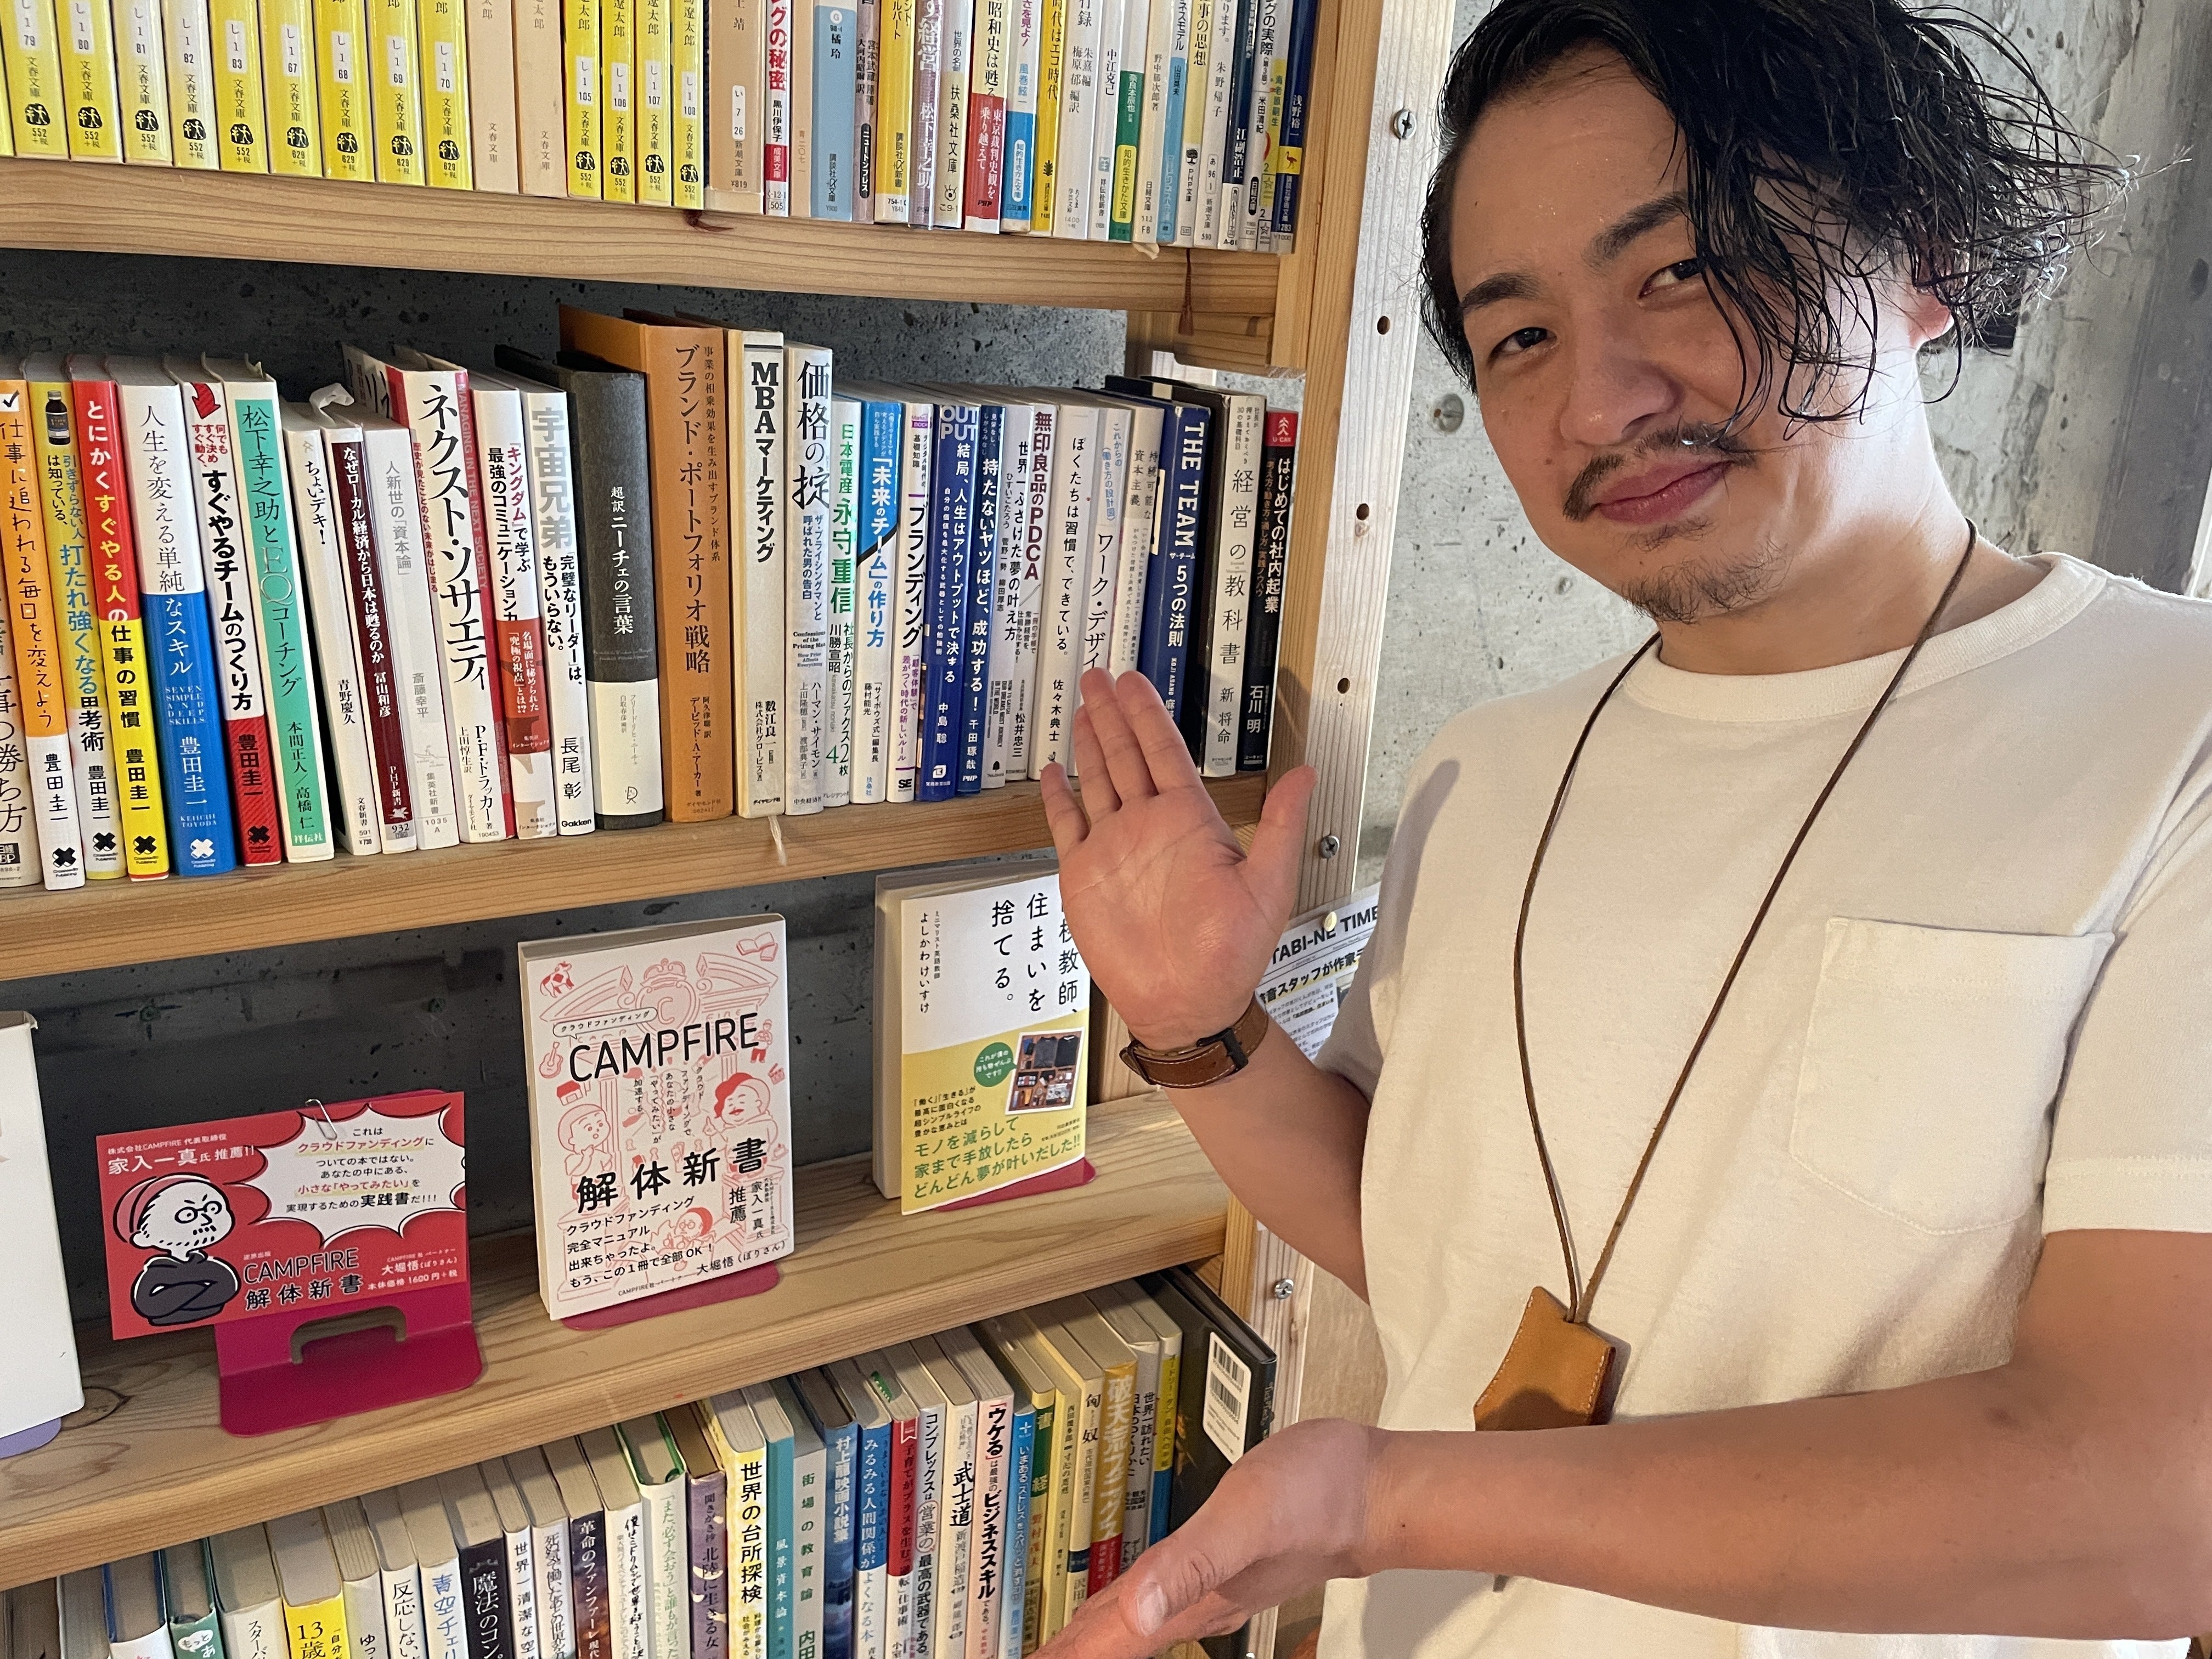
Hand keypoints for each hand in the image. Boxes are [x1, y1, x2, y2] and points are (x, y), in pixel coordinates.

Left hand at [1035, 1419, 1384, 1658]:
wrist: (1375, 1490)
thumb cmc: (1318, 1497)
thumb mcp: (1245, 1518)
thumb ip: (1188, 1564)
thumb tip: (1136, 1610)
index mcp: (1192, 1602)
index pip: (1111, 1644)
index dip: (1066, 1658)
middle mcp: (1198, 1606)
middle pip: (1117, 1645)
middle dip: (1073, 1655)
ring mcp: (1214, 1591)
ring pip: (1137, 1628)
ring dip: (1095, 1643)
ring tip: (1061, 1649)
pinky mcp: (1226, 1568)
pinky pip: (1160, 1599)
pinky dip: (1129, 1611)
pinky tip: (1128, 1604)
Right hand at [1040, 668, 1317, 1048]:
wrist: (1186, 1004)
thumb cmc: (1231, 955)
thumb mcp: (1268, 885)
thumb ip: (1282, 826)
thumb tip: (1307, 773)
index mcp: (1189, 822)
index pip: (1165, 753)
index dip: (1148, 715)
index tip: (1135, 683)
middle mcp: (1149, 827)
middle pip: (1127, 755)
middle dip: (1113, 714)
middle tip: (1100, 676)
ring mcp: (1114, 848)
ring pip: (1098, 780)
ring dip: (1089, 743)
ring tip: (1081, 707)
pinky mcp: (1084, 876)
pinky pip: (1067, 826)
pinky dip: (1059, 797)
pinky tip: (1055, 771)